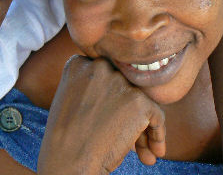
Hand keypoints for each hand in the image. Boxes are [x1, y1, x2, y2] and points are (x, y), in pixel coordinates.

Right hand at [37, 55, 165, 174]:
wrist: (66, 160)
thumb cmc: (65, 138)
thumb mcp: (70, 100)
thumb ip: (92, 87)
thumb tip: (125, 91)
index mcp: (79, 63)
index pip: (107, 75)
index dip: (113, 99)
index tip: (110, 121)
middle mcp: (99, 66)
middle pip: (125, 86)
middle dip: (128, 112)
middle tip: (130, 140)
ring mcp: (119, 81)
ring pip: (142, 102)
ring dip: (143, 127)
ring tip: (143, 153)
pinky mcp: (138, 100)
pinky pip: (156, 116)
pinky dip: (157, 135)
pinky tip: (153, 153)